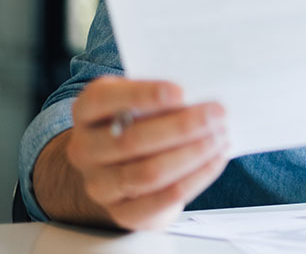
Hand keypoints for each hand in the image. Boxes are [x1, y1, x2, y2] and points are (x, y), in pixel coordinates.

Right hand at [64, 76, 228, 229]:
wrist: (124, 166)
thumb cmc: (140, 120)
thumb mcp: (142, 99)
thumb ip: (162, 95)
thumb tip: (201, 93)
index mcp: (86, 111)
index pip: (103, 100)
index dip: (142, 95)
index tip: (181, 92)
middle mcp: (85, 149)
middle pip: (132, 140)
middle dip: (182, 126)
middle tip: (218, 114)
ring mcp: (100, 185)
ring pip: (148, 173)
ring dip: (192, 153)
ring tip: (221, 136)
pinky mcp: (123, 212)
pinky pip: (161, 200)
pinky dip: (195, 178)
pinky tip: (215, 159)